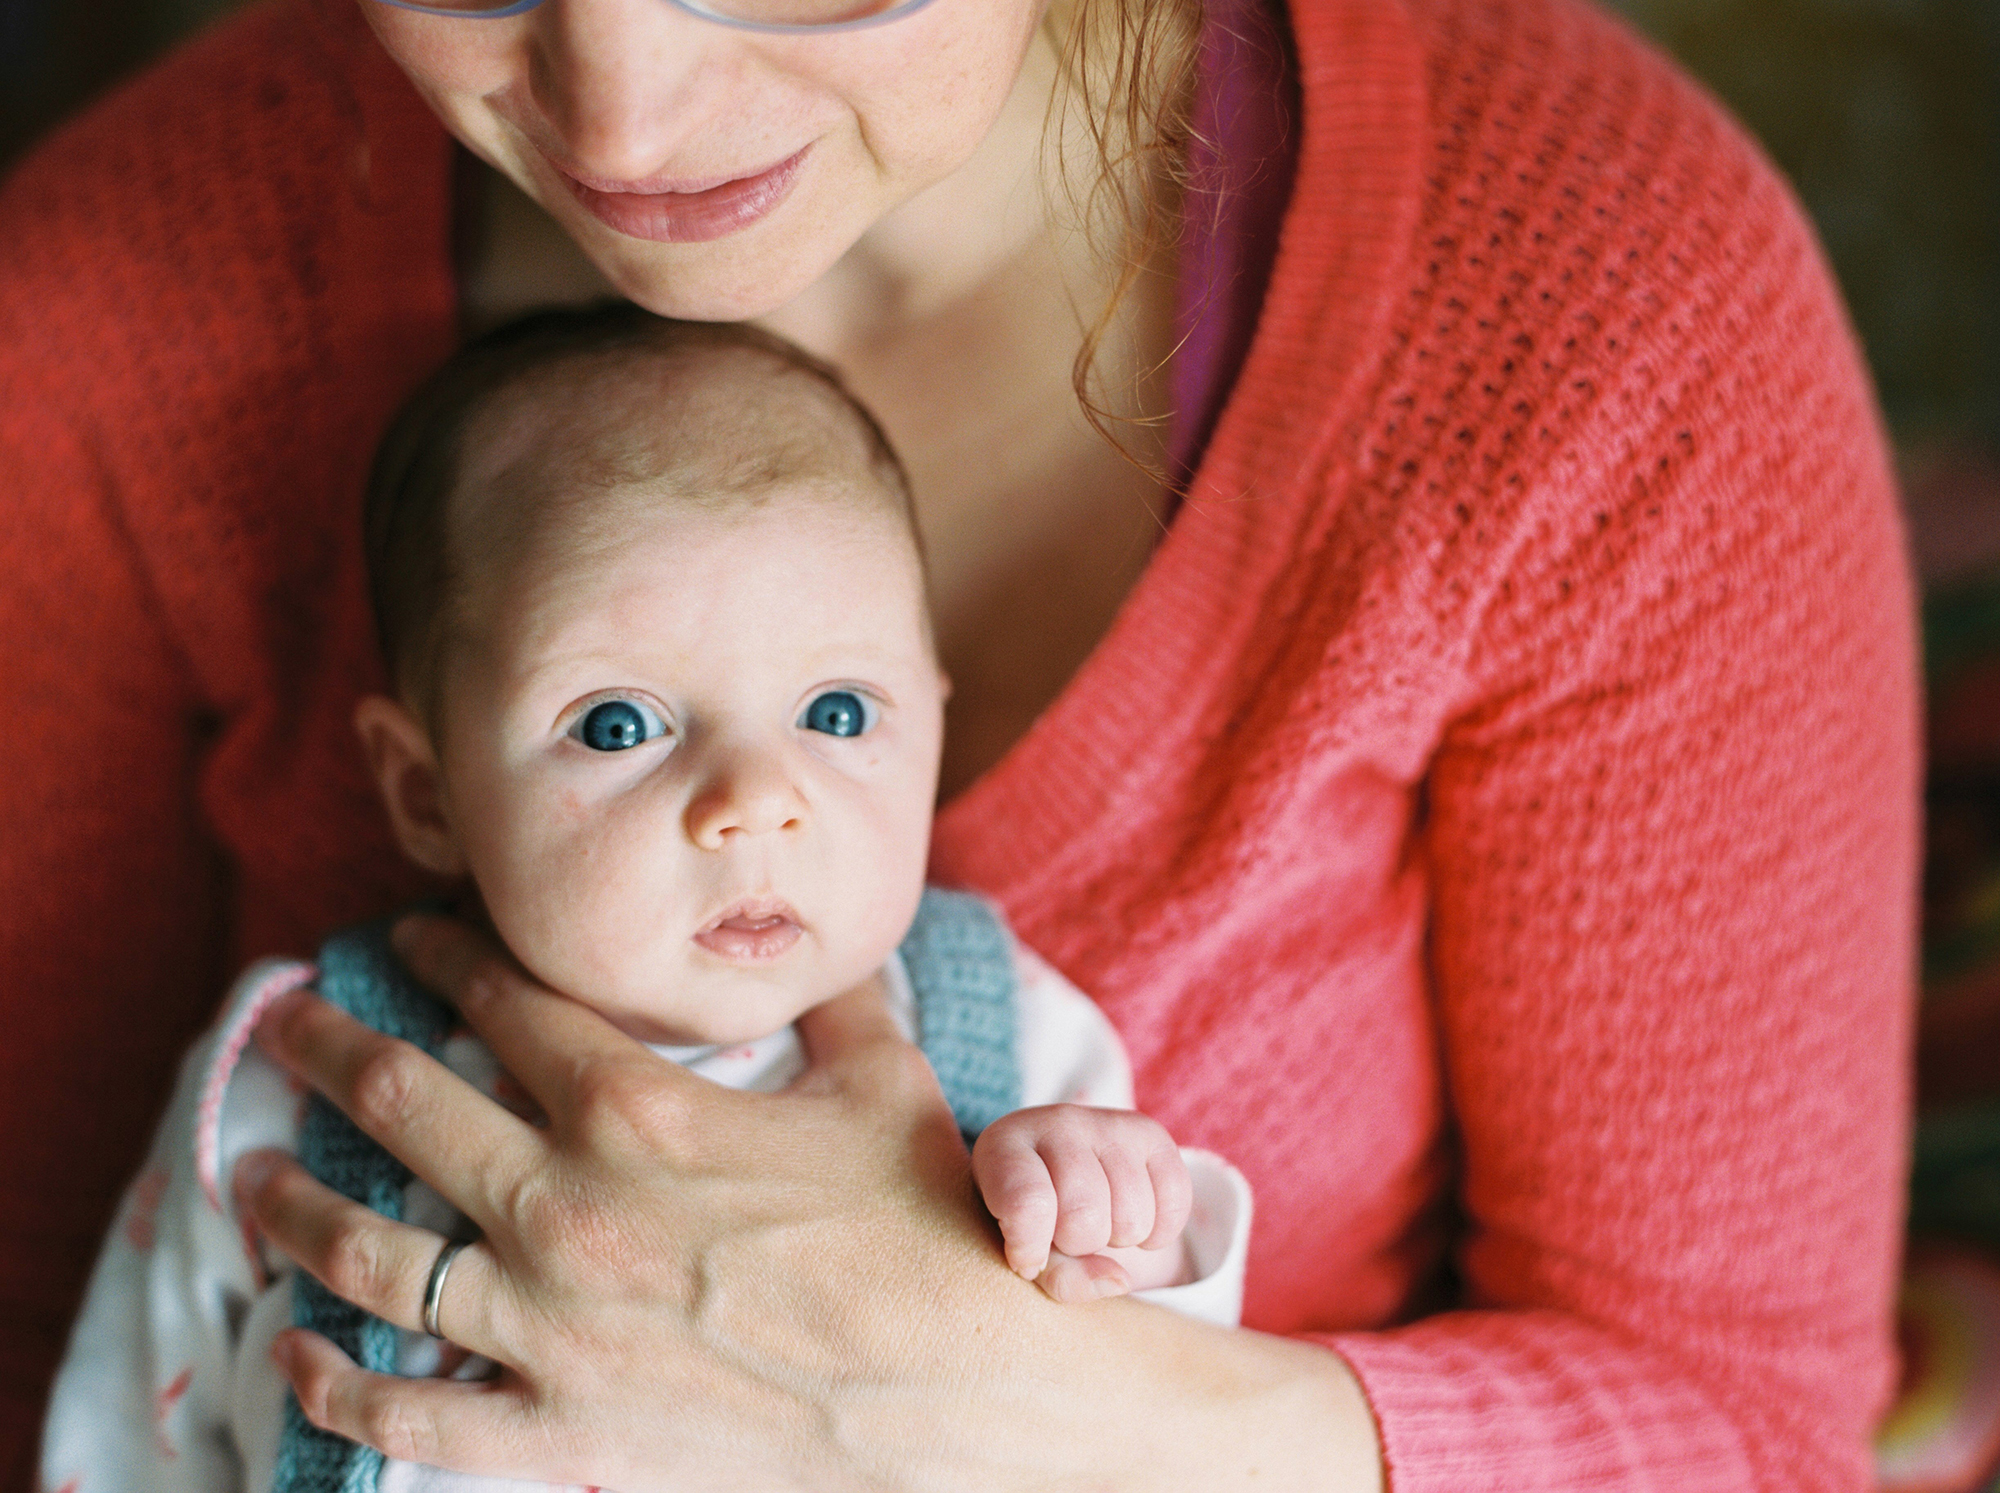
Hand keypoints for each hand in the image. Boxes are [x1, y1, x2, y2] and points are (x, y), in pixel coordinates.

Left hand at [234, 913, 1386, 1492]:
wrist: (967, 1380)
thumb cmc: (928, 1216)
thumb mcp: (881, 1074)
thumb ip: (825, 990)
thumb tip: (815, 928)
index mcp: (639, 1105)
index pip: (506, 1002)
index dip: (445, 955)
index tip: (408, 935)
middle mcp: (568, 1204)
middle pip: (406, 1105)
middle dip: (330, 1050)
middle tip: (286, 1022)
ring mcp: (553, 1325)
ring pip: (375, 1254)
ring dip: (294, 1206)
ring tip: (248, 1177)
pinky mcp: (562, 1430)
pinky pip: (414, 1410)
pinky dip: (340, 1381)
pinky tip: (299, 1351)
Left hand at [971, 1104, 1192, 1302]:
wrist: (1058, 1172)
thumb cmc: (1029, 1220)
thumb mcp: (1027, 1252)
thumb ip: (1060, 1277)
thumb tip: (1120, 1279)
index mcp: (1005, 1147)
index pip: (1026, 1203)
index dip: (1031, 1247)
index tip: (1027, 1261)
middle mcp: (1058, 1123)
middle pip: (1084, 1215)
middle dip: (1078, 1245)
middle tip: (1065, 1234)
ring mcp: (1107, 1123)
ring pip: (1132, 1216)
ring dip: (1119, 1240)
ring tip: (1097, 1223)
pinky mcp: (1150, 1134)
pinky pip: (1175, 1201)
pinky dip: (1160, 1232)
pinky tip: (1132, 1222)